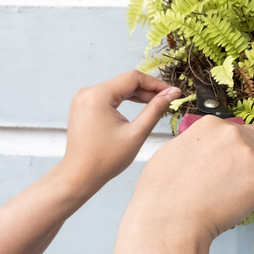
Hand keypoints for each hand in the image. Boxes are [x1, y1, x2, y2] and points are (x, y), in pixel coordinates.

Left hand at [59, 70, 180, 196]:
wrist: (79, 175)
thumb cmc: (105, 159)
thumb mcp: (136, 133)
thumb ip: (155, 109)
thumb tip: (172, 93)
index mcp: (98, 96)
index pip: (133, 78)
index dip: (156, 84)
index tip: (173, 92)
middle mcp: (88, 92)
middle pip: (126, 82)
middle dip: (148, 89)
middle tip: (169, 99)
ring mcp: (84, 98)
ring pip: (118, 88)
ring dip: (138, 94)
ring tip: (157, 103)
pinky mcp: (84, 105)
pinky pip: (109, 95)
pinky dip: (125, 99)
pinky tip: (140, 105)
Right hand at [112, 115, 253, 253]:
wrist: (169, 219)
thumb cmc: (163, 194)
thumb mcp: (173, 151)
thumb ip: (195, 142)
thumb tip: (204, 149)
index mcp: (212, 125)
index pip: (241, 130)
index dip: (242, 148)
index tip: (239, 162)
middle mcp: (233, 135)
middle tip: (250, 176)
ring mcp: (249, 156)